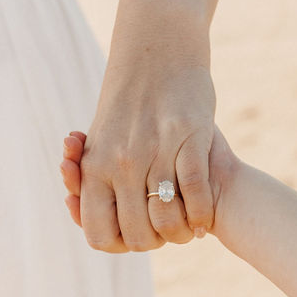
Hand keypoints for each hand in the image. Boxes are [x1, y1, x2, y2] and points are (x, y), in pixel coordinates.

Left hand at [74, 26, 216, 251]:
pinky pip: (195, 191)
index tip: (135, 237)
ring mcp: (155, 150)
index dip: (120, 246)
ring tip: (187, 230)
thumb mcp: (101, 139)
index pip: (99, 233)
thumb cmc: (130, 102)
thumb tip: (92, 217)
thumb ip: (95, 179)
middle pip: (137, 235)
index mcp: (94, 166)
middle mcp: (121, 162)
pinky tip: (204, 219)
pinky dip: (201, 214)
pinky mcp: (189, 137)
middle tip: (165, 234)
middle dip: (155, 243)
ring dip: (180, 234)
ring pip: (166, 218)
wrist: (158, 50)